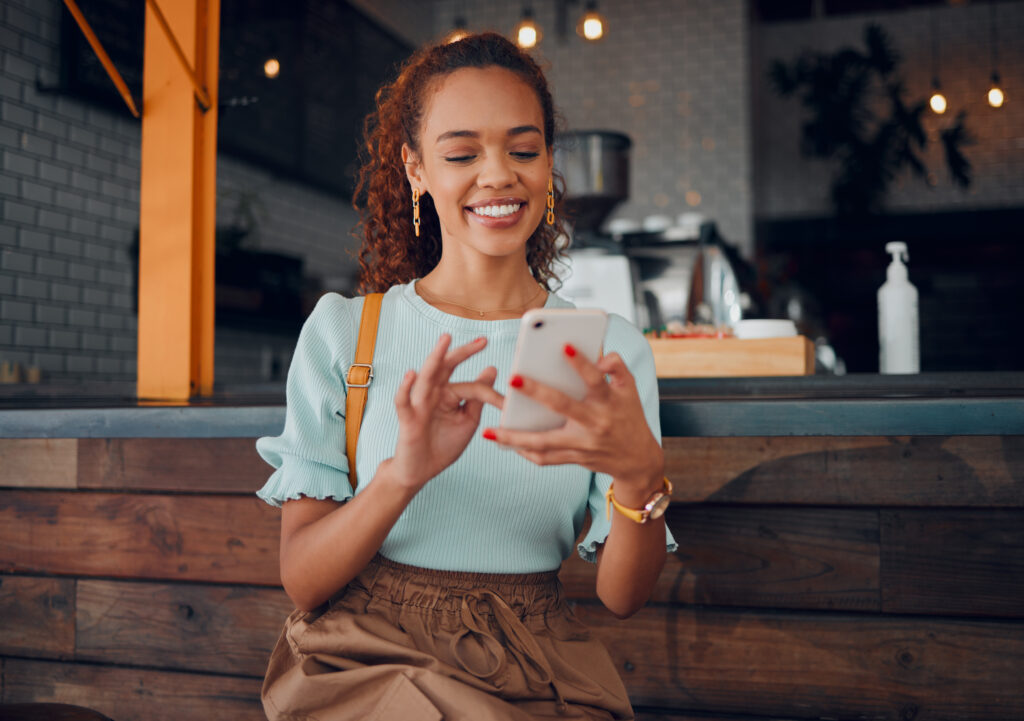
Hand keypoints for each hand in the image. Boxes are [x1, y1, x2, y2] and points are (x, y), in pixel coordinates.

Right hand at [386, 334, 502, 490]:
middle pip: (446, 367)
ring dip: (435, 357)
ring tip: (446, 340)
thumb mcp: (467, 420)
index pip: (471, 385)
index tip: (507, 403)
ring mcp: (419, 404)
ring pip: (426, 377)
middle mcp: (433, 393)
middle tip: (483, 340)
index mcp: (449, 393)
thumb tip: (492, 368)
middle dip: (463, 352)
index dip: (490, 392)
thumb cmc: (443, 444)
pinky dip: (405, 388)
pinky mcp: (407, 419)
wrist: (421, 470)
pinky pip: (403, 401)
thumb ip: (477, 397)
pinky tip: (412, 374)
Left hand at [482, 345, 663, 496]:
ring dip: (516, 438)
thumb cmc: (629, 416)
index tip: (564, 346)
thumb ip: (616, 367)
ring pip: (545, 442)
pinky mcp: (575, 458)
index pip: (595, 380)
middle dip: (537, 392)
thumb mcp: (630, 388)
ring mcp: (583, 444)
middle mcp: (595, 423)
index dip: (582, 364)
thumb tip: (599, 356)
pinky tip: (505, 443)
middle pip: (563, 407)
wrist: (637, 460)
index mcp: (609, 402)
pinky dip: (525, 452)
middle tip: (512, 377)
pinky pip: (546, 459)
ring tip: (490, 432)